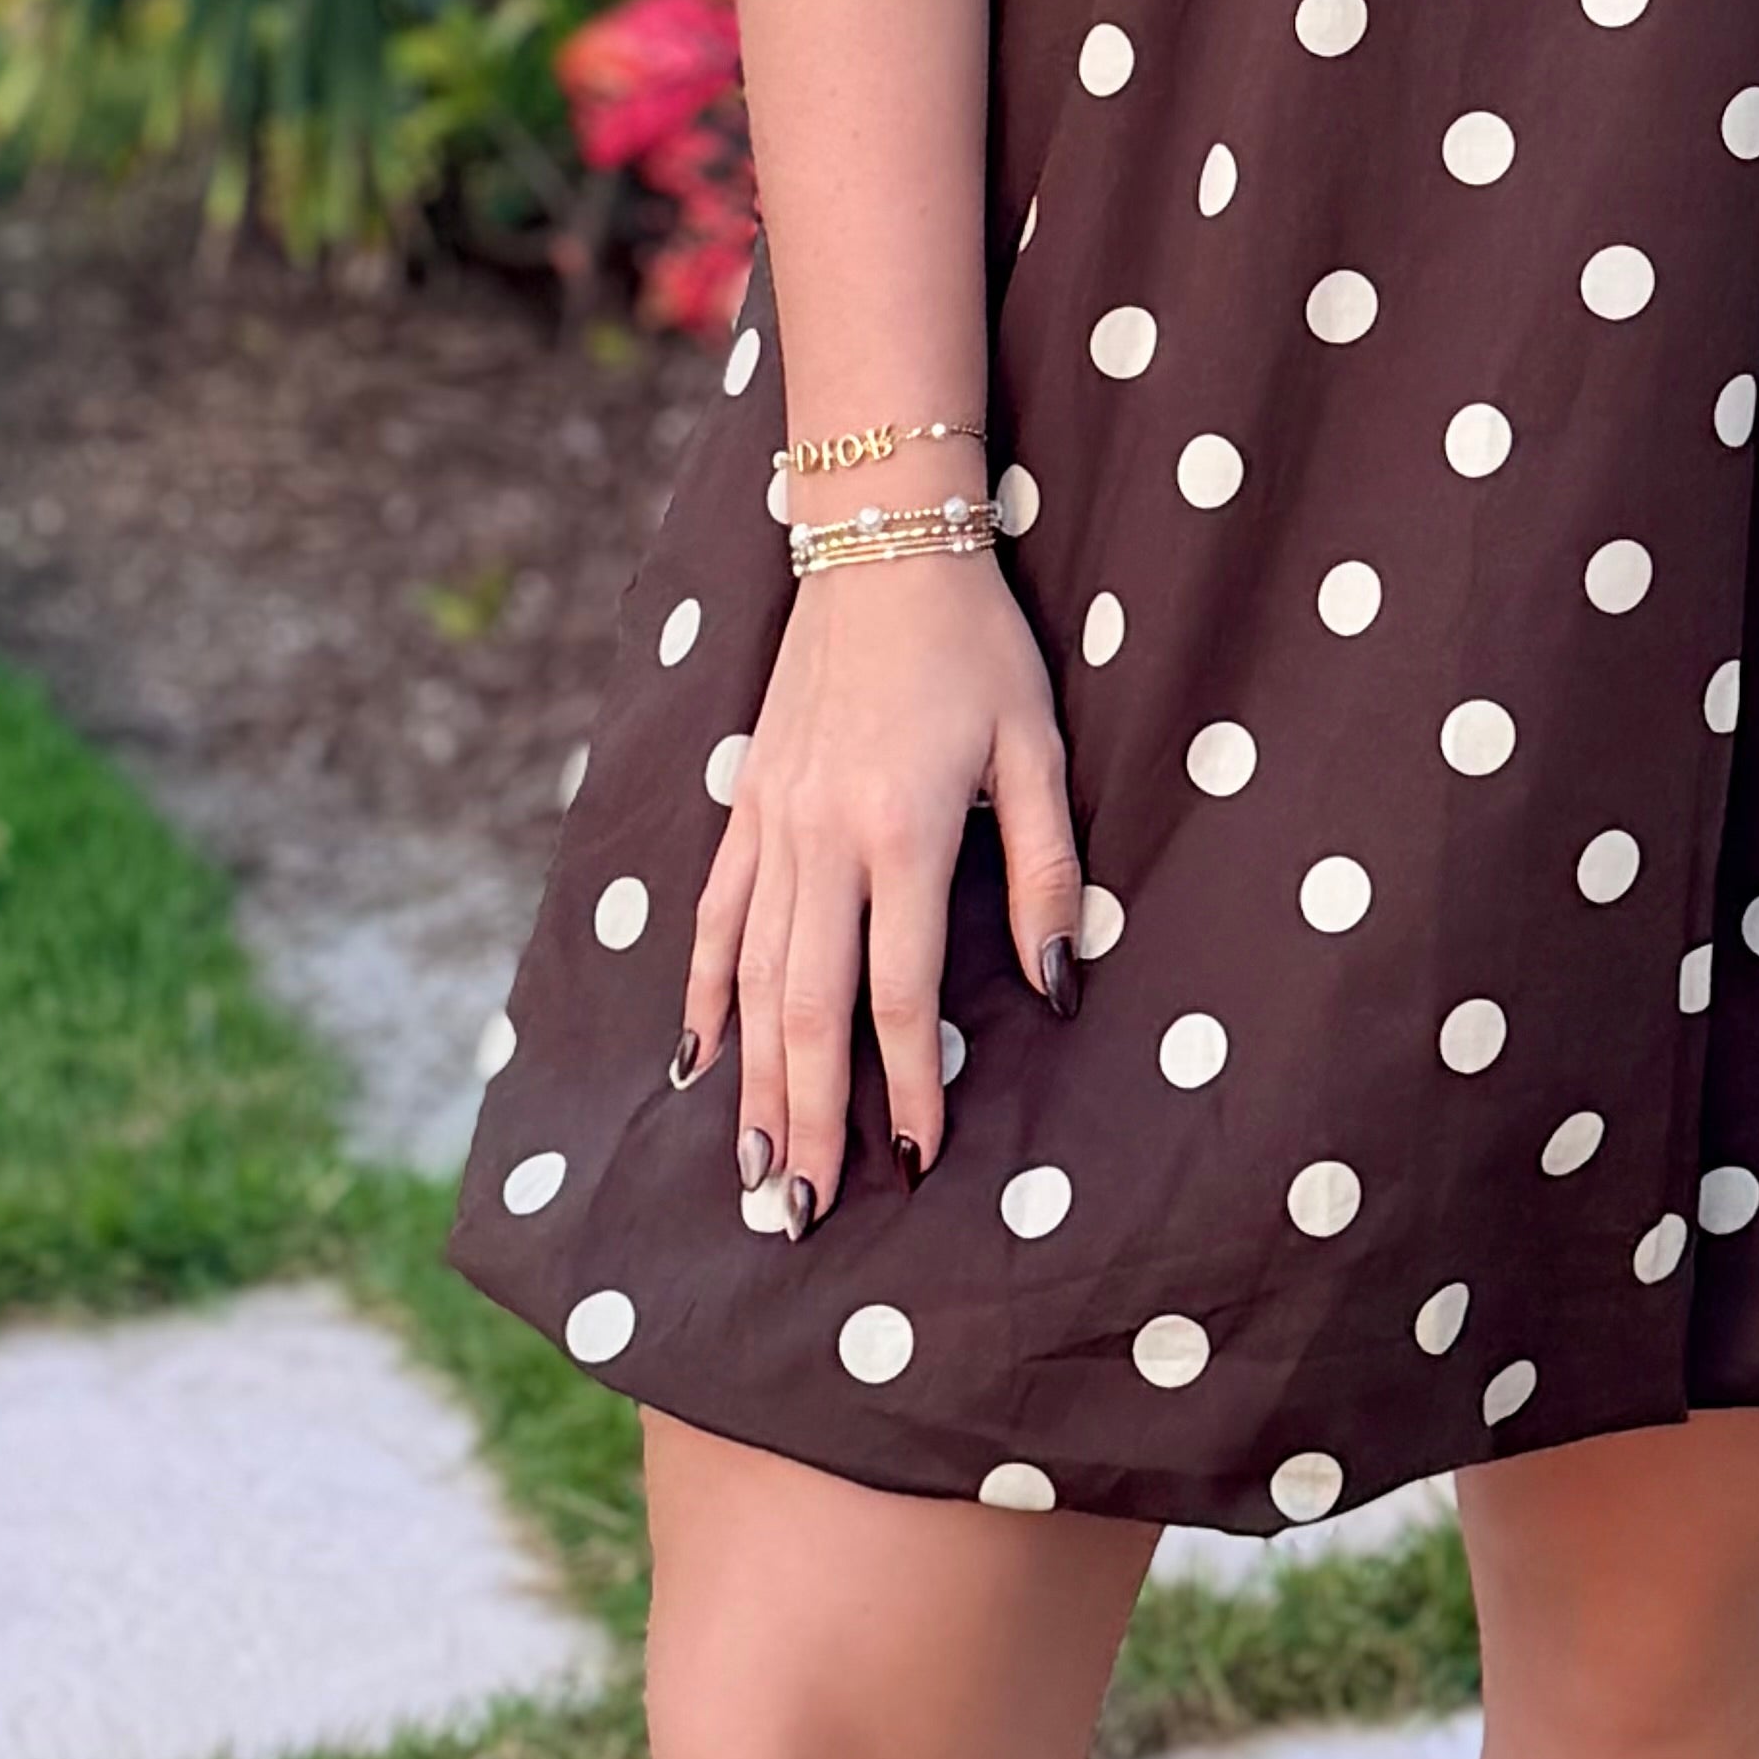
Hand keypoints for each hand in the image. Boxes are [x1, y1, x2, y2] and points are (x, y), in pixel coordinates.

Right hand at [679, 553, 1082, 1236]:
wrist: (881, 542)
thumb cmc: (977, 644)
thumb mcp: (1035, 746)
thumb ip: (1043, 869)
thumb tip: (1058, 984)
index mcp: (903, 830)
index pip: (902, 993)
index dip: (909, 1085)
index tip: (915, 1162)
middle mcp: (824, 838)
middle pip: (808, 1008)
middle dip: (810, 1119)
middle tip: (803, 1216)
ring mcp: (771, 822)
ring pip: (754, 978)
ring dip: (754, 1083)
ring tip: (754, 1173)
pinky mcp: (745, 803)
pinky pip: (717, 916)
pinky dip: (706, 992)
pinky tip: (700, 1061)